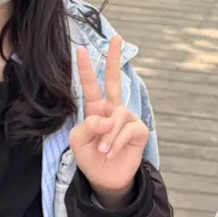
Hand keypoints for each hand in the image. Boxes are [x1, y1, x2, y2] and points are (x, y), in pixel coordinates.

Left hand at [69, 35, 148, 201]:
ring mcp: (127, 119)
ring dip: (107, 136)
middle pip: (115, 80)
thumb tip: (106, 117)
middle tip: (116, 38)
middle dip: (114, 59)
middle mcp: (113, 110)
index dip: (86, 68)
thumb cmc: (91, 158)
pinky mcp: (139, 130)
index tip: (80, 49)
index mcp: (96, 110)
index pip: (92, 86)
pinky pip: (126, 130)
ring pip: (116, 117)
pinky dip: (115, 143)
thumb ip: (87, 126)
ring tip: (102, 150)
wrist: (105, 179)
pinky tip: (111, 152)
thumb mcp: (79, 142)